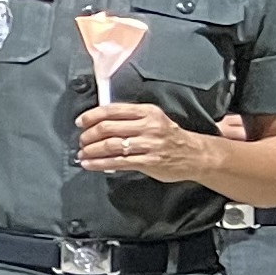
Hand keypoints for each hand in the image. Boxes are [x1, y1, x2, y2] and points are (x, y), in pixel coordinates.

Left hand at [75, 99, 211, 178]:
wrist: (195, 155)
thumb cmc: (169, 136)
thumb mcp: (153, 118)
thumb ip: (130, 118)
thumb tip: (99, 121)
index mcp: (147, 112)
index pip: (112, 110)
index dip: (91, 116)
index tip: (80, 122)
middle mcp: (148, 126)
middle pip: (108, 128)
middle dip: (88, 135)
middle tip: (81, 141)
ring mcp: (149, 145)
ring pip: (110, 146)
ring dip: (91, 150)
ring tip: (82, 153)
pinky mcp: (148, 162)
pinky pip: (117, 162)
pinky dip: (99, 163)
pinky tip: (89, 164)